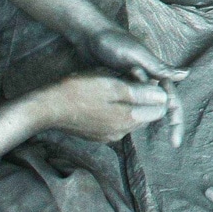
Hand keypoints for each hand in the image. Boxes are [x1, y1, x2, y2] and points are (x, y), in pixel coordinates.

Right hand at [35, 73, 168, 141]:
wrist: (48, 107)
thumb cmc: (79, 91)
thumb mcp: (112, 85)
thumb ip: (140, 93)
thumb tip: (164, 97)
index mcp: (128, 119)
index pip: (161, 109)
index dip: (154, 89)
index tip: (138, 76)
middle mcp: (122, 132)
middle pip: (147, 113)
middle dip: (144, 96)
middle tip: (126, 76)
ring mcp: (110, 135)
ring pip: (132, 116)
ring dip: (130, 101)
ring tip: (113, 84)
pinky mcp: (98, 135)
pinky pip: (117, 121)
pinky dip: (117, 108)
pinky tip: (102, 96)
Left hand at [85, 27, 189, 146]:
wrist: (87, 35)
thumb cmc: (113, 42)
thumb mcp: (136, 55)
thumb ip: (158, 66)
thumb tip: (186, 74)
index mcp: (155, 71)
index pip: (171, 100)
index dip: (176, 120)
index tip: (175, 142)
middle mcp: (147, 77)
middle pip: (160, 105)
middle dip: (163, 122)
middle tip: (169, 144)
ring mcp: (133, 81)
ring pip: (144, 105)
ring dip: (145, 118)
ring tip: (138, 135)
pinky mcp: (119, 83)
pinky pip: (129, 102)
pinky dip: (130, 112)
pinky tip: (124, 124)